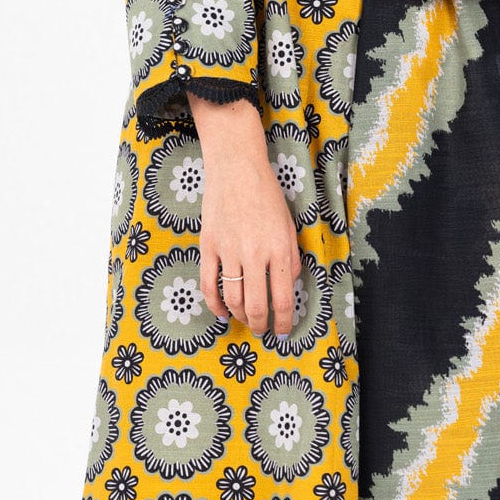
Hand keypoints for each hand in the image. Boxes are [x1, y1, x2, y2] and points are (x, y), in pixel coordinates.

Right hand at [198, 145, 301, 340]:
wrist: (236, 167)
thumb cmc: (267, 194)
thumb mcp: (289, 224)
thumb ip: (291, 256)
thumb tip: (289, 284)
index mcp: (279, 249)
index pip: (282, 299)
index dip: (284, 322)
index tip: (283, 331)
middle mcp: (254, 254)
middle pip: (256, 306)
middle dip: (260, 326)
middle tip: (263, 331)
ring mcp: (228, 251)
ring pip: (233, 299)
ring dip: (240, 317)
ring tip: (246, 320)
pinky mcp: (208, 247)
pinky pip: (208, 285)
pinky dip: (214, 305)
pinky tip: (223, 312)